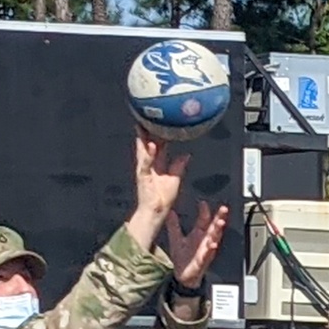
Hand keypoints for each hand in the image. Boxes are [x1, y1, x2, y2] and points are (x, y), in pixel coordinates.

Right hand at [127, 132, 189, 249]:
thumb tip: (186, 155)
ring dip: (143, 139)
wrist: (156, 212)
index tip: (160, 122)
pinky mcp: (143, 177)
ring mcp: (145, 170)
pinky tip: (149, 145)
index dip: (158, 134)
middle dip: (147, 132)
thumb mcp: (175, 179)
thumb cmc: (163, 199)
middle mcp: (149, 166)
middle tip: (146, 116)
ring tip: (142, 125)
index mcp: (157, 166)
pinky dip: (147, 154)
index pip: (158, 146)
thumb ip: (179, 166)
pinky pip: (145, 163)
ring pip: (143, 151)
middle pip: (148, 145)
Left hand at [166, 199, 229, 289]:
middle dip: (219, 218)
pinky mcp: (202, 261)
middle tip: (224, 209)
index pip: (204, 221)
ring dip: (218, 231)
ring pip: (214, 239)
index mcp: (199, 235)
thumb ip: (174, 225)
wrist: (182, 276)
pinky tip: (212, 243)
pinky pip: (208, 254)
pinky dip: (211, 249)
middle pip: (214, 227)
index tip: (203, 203)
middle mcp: (204, 242)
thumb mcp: (176, 238)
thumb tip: (169, 212)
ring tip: (221, 223)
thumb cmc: (182, 259)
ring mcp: (205, 251)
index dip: (204, 212)